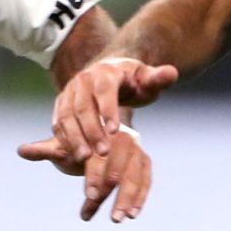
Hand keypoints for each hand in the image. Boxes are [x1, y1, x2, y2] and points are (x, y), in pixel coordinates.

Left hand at [17, 124, 152, 222]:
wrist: (94, 140)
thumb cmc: (74, 145)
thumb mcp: (60, 147)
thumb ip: (44, 150)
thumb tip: (21, 150)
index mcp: (99, 130)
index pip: (99, 154)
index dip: (95, 175)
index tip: (89, 196)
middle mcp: (121, 136)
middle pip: (121, 164)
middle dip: (114, 190)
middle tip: (107, 214)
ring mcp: (136, 148)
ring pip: (135, 173)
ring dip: (128, 197)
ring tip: (117, 219)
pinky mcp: (143, 160)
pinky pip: (145, 179)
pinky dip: (140, 196)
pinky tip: (132, 214)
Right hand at [49, 56, 179, 163]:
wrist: (109, 75)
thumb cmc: (133, 82)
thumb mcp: (147, 79)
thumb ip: (159, 78)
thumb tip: (171, 73)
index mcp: (106, 72)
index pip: (104, 90)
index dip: (108, 110)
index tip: (115, 132)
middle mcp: (83, 79)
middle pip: (83, 106)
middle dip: (92, 130)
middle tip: (103, 153)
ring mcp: (69, 91)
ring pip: (67, 115)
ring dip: (75, 138)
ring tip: (85, 159)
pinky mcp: (61, 104)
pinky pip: (59, 121)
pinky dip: (64, 138)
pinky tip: (72, 155)